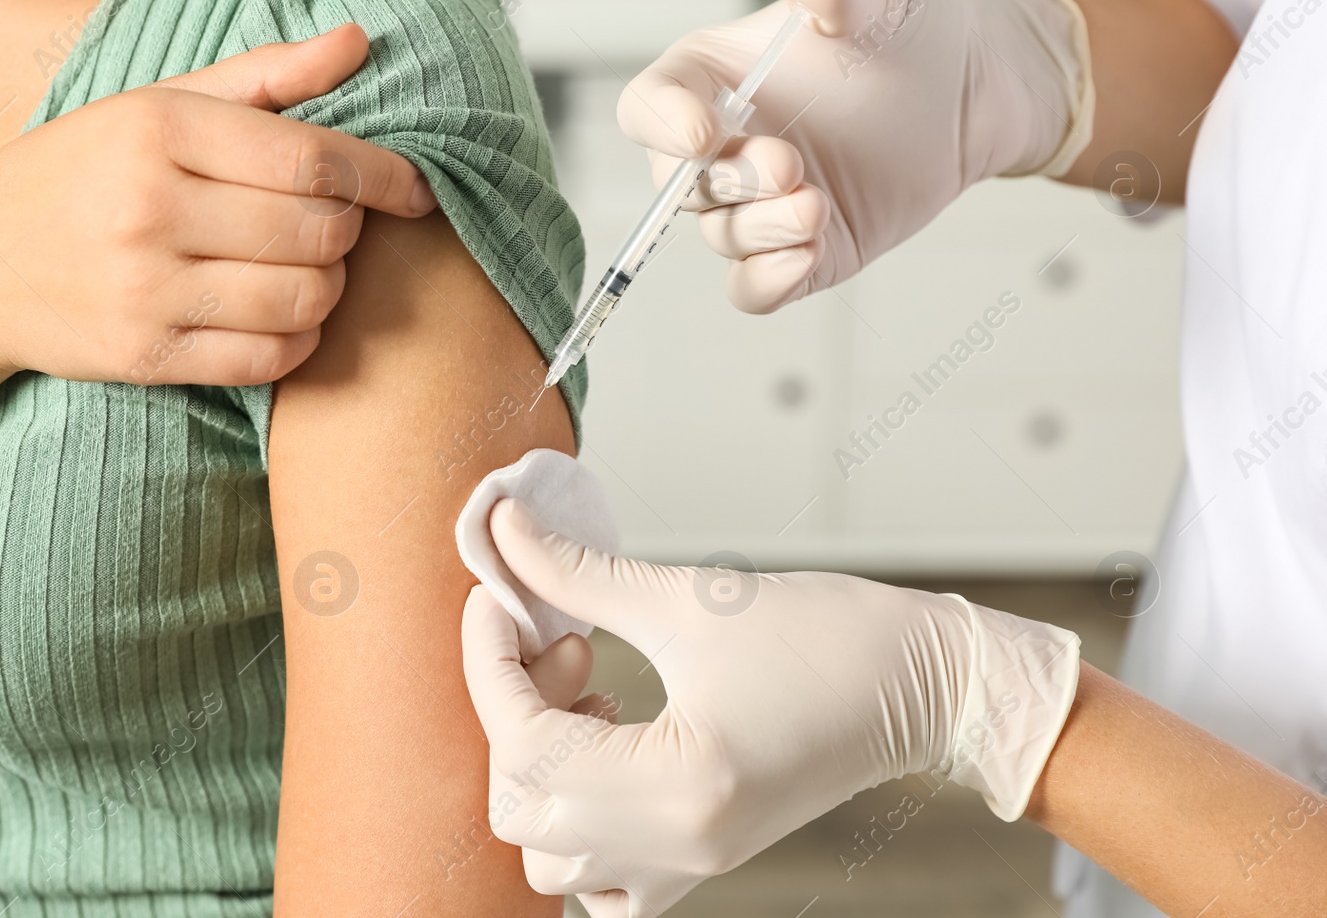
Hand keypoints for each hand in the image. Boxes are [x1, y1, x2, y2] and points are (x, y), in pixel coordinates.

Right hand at [0, 23, 436, 384]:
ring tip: (306, 266)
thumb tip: (359, 41)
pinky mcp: (146, 357)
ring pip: (305, 298)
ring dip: (329, 286)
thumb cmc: (80, 172)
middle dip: (347, 230)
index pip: (313, 159)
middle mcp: (150, 209)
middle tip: (331, 224)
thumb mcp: (157, 103)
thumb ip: (265, 76)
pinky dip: (299, 338)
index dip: (383, 176)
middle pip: (320, 231)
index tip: (415, 188)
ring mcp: (146, 290)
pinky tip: (282, 313)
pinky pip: (270, 358)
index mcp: (158, 130)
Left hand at [461, 499, 1079, 917]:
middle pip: (521, 809)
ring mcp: (689, 864)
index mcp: (678, 786)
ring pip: (549, 855)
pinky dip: (576, 820)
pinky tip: (609, 743)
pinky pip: (599, 879)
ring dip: (541, 768)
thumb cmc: (830, 639)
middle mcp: (678, 845)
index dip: (489, 661)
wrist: (922, 684)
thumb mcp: (690, 595)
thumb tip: (504, 532)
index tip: (496, 600)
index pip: (525, 744)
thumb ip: (579, 573)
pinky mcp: (702, 859)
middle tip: (562, 640)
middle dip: (513, 712)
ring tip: (592, 691)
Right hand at [618, 0, 1091, 312]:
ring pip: (724, 237)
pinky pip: (755, 287)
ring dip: (761, 229)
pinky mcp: (800, 249)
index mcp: (710, 79)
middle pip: (680, 185)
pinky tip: (805, 257)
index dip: (662, 124)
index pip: (649, 108)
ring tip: (817, 206)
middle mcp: (722, 148)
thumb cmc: (906, 30)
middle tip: (789, 164)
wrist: (971, 86)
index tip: (702, 132)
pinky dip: (767, 283)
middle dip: (731, 181)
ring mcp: (758, 204)